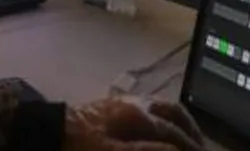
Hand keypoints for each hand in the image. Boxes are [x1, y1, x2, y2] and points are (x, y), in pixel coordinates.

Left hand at [63, 97, 204, 150]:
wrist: (47, 130)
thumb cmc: (80, 146)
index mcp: (139, 114)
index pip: (174, 133)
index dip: (190, 146)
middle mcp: (137, 103)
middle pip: (173, 113)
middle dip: (191, 130)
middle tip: (201, 147)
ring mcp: (126, 102)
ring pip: (162, 107)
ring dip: (179, 122)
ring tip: (188, 138)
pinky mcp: (116, 107)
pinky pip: (150, 108)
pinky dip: (164, 118)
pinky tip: (162, 130)